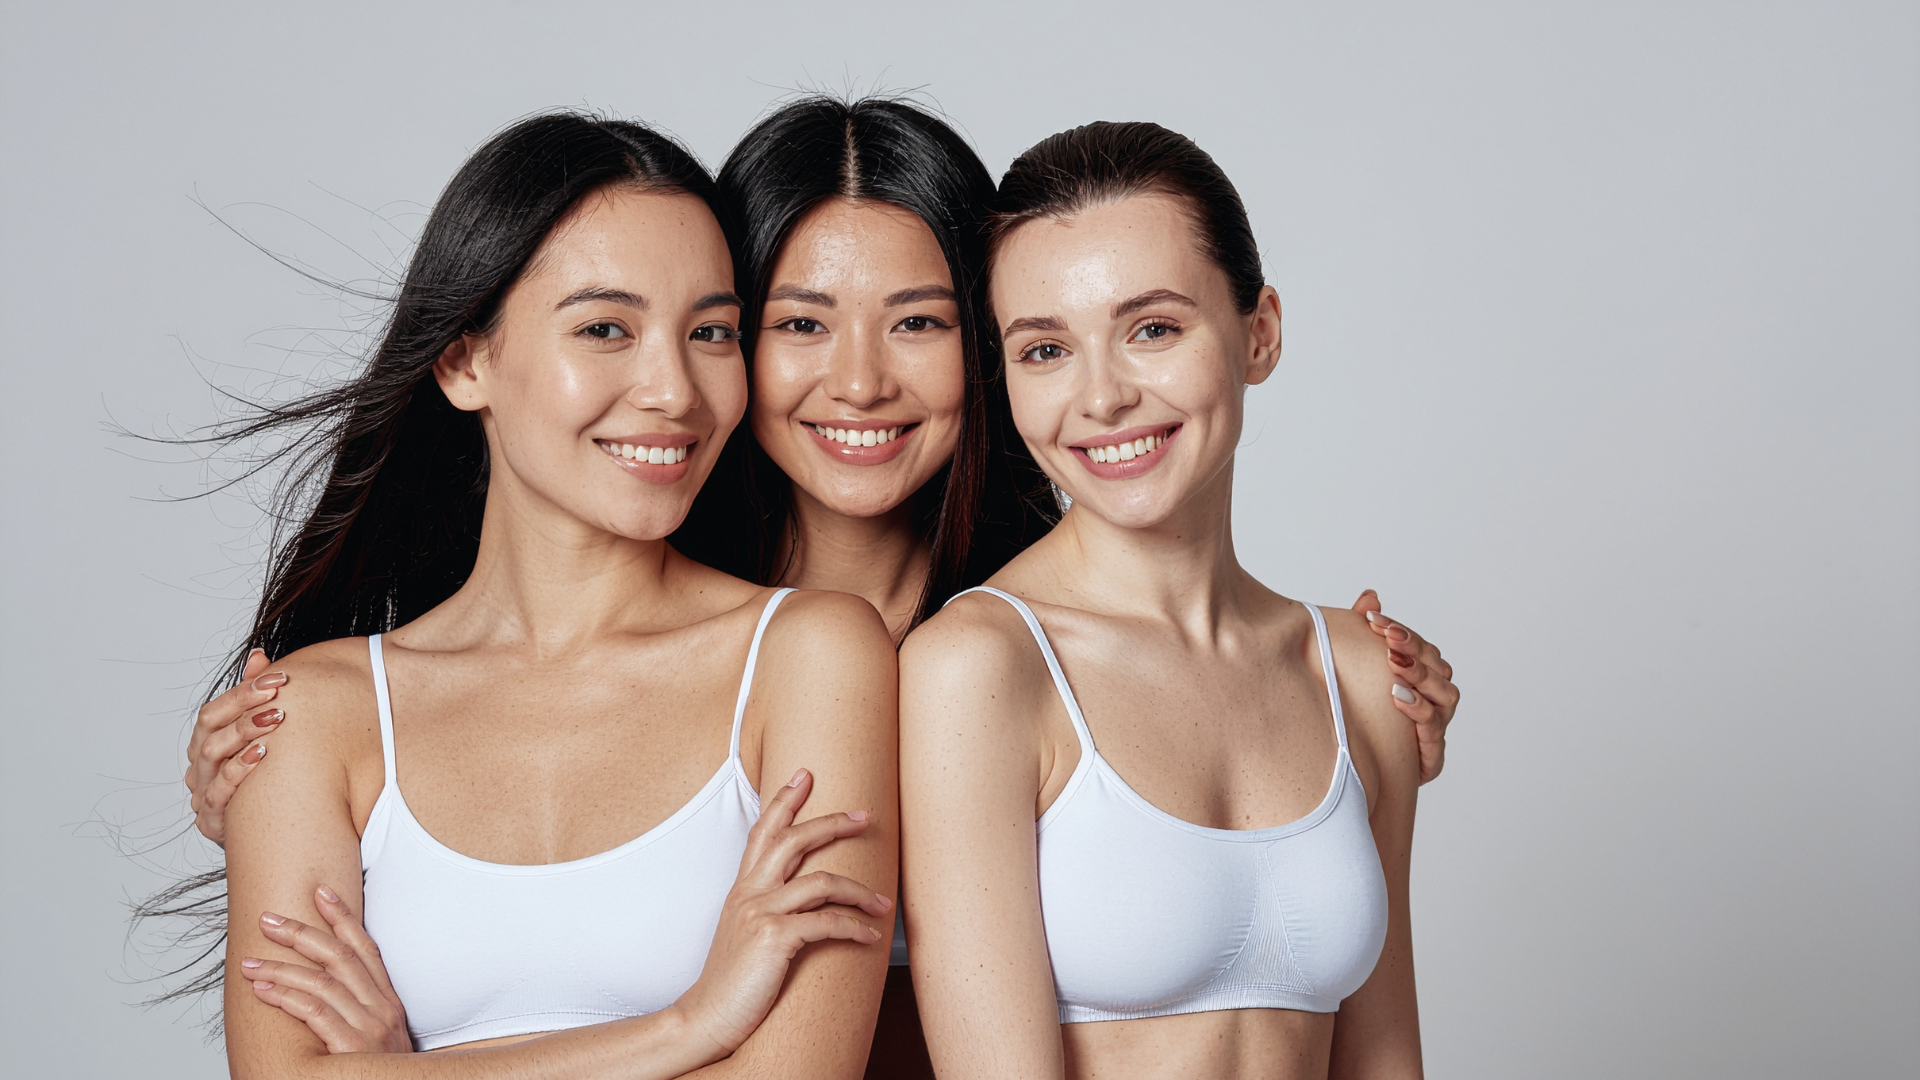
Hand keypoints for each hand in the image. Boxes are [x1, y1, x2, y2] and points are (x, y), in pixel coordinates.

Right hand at [186, 649, 285, 845]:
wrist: (264, 835)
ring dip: (244, 732)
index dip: (244, 690)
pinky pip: (219, 792)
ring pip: (213, 754)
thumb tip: (259, 655)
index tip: (279, 676)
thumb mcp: (259, 737)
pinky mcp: (211, 820)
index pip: (215, 709)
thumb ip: (255, 698)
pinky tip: (263, 754)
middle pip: (210, 726)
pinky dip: (240, 770)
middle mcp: (199, 765)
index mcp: (206, 743)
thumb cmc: (261, 779)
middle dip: (244, 705)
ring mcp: (202, 791)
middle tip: (278, 692)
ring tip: (276, 717)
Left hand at [240, 886, 411, 1053]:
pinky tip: (264, 991)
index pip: (366, 949)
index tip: (320, 892)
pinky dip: (287, 996)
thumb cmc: (374, 1077)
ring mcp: (371, 1029)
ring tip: (249, 963)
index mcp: (388, 1004)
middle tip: (267, 921)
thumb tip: (316, 990)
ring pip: (323, 982)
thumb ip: (354, 1015)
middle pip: (340, 957)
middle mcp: (383, 1011)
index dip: (343, 917)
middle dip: (302, 933)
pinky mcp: (353, 1049)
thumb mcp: (375, 1041)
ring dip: (281, 967)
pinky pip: (317, 1012)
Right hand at [673, 768, 890, 1059]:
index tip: (804, 775)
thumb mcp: (743, 932)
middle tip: (865, 815)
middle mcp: (749, 894)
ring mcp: (759, 913)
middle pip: (793, 840)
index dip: (784, 800)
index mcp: (742, 889)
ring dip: (859, 889)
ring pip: (821, 881)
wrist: (704, 1018)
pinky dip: (854, 927)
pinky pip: (826, 923)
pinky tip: (869, 936)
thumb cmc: (731, 980)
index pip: (763, 832)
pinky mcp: (772, 939)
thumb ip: (765, 907)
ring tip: (882, 901)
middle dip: (832, 822)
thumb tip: (802, 898)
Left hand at [1351, 590, 1459, 783]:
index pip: (1420, 647)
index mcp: (1422, 680)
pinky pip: (1433, 731)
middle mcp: (1435, 701)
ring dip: (1420, 676)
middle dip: (1412, 648)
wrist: (1355, 779)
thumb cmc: (1360, 721)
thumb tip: (1371, 596)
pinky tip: (1397, 695)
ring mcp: (1435, 728)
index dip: (1400, 631)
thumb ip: (1366, 636)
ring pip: (1445, 695)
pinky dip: (1418, 710)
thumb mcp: (1355, 675)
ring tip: (1394, 662)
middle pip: (1437, 666)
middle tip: (1386, 635)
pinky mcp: (1429, 758)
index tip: (1372, 618)